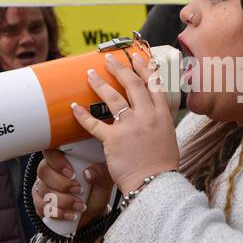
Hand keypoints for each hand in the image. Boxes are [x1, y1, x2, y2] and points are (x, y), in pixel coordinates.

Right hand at [31, 150, 114, 229]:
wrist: (92, 216)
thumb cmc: (95, 194)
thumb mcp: (103, 183)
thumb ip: (100, 174)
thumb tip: (88, 172)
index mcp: (64, 159)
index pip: (51, 152)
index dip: (58, 162)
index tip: (72, 174)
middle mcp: (50, 171)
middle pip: (44, 171)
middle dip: (62, 184)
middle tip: (79, 191)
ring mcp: (42, 187)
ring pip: (43, 190)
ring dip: (63, 200)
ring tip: (79, 205)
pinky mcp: (39, 203)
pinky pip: (41, 206)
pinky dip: (58, 212)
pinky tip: (70, 214)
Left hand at [72, 50, 179, 194]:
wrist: (155, 185)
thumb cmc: (162, 166)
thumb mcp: (168, 138)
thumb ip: (159, 124)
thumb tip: (152, 118)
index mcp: (162, 115)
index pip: (154, 84)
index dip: (144, 68)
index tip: (136, 57)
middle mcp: (147, 116)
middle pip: (132, 84)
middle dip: (119, 68)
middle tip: (109, 59)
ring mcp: (130, 126)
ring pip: (112, 97)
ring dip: (99, 83)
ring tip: (90, 74)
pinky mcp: (113, 139)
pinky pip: (94, 123)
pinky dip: (82, 114)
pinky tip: (74, 107)